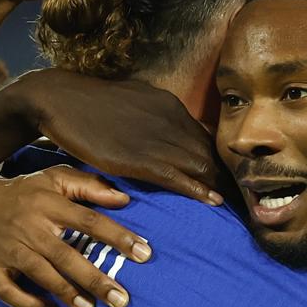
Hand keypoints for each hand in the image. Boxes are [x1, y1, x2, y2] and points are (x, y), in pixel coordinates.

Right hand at [0, 167, 151, 306]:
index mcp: (47, 204)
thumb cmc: (21, 194)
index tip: (143, 252)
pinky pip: (10, 292)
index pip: (88, 221)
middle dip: (96, 279)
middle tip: (122, 299)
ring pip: (42, 275)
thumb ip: (88, 186)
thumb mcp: (52, 179)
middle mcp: (29, 228)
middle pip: (67, 255)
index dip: (117, 237)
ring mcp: (8, 251)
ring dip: (67, 294)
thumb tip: (124, 198)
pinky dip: (29, 303)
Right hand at [10, 69, 224, 205]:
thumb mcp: (133, 102)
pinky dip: (197, 189)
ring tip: (239, 206)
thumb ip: (156, 118)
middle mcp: (170, 118)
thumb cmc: (91, 105)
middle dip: (231, 176)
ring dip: (221, 186)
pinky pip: (176, 175)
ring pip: (200, 164)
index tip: (235, 179)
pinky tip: (212, 202)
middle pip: (212, 151)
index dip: (223, 160)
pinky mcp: (138, 156)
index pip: (207, 136)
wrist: (58, 99)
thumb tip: (172, 133)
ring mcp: (155, 137)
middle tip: (248, 198)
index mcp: (170, 106)